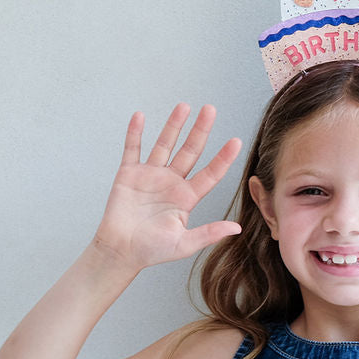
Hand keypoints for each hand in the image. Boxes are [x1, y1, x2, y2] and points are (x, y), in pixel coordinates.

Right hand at [92, 104, 242, 270]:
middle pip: (190, 151)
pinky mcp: (129, 174)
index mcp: (187, 196)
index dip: (223, 158)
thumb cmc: (152, 250)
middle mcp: (172, 181)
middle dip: (200, 130)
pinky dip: (136, 133)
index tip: (236, 141)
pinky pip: (133, 149)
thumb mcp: (184, 243)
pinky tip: (140, 116)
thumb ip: (209, 233)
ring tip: (184, 106)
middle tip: (210, 109)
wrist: (121, 252)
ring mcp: (151, 175)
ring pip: (165, 144)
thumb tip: (237, 228)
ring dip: (174, 125)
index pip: (210, 172)